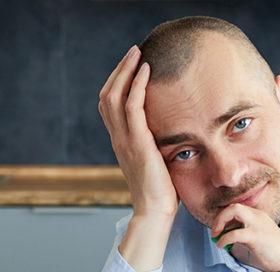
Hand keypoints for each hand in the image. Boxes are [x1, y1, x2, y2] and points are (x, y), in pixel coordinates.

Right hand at [98, 46, 178, 220]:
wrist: (155, 211)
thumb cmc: (161, 192)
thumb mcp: (156, 162)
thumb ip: (156, 145)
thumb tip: (171, 133)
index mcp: (120, 142)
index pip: (110, 105)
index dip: (117, 82)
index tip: (132, 66)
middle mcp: (117, 138)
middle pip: (107, 95)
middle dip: (119, 70)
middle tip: (133, 51)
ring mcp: (124, 140)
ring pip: (115, 96)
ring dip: (125, 71)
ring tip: (137, 53)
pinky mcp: (137, 143)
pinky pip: (131, 106)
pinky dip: (136, 85)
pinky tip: (146, 71)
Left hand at [210, 203, 279, 271]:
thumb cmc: (274, 250)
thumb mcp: (257, 236)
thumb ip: (243, 233)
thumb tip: (226, 235)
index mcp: (258, 215)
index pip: (237, 208)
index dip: (224, 217)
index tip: (219, 229)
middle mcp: (258, 216)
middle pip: (234, 206)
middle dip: (220, 217)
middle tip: (215, 231)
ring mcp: (257, 224)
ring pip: (234, 211)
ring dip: (219, 222)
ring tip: (215, 235)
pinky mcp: (255, 236)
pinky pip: (234, 233)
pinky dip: (223, 239)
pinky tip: (221, 245)